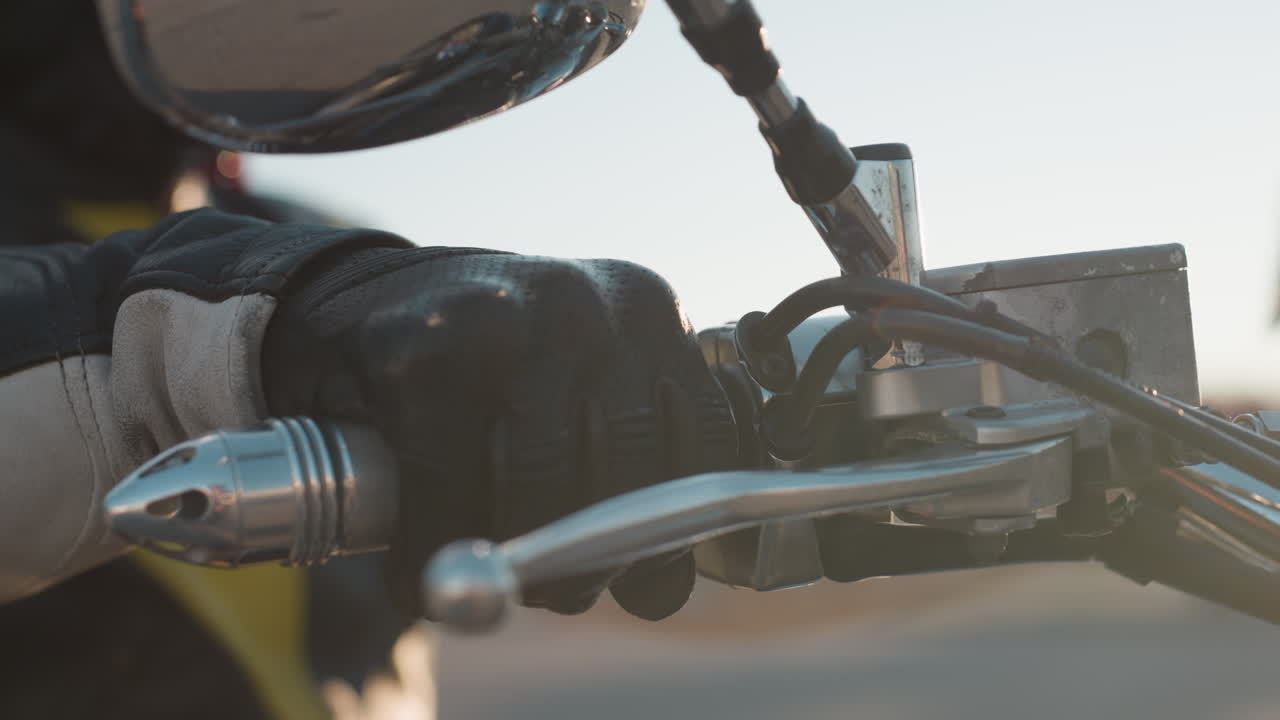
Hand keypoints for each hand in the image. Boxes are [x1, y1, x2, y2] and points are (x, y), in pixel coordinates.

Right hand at [262, 247, 738, 619]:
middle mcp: (586, 305)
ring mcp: (505, 319)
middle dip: (593, 557)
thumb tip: (663, 591)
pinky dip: (430, 550)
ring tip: (492, 575)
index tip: (641, 568)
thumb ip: (634, 467)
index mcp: (646, 310)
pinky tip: (418, 566)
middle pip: (628, 472)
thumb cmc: (485, 367)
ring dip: (515, 561)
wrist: (357, 301)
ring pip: (541, 487)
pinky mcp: (422, 351)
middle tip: (558, 589)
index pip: (708, 437)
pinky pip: (446, 490)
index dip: (679, 527)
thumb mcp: (577, 388)